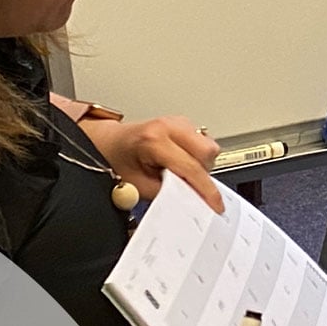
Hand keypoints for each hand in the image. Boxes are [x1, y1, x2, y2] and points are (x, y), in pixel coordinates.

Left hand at [80, 115, 222, 212]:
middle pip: (208, 151)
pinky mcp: (184, 123)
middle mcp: (170, 125)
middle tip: (189, 184)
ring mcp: (179, 121)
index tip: (215, 204)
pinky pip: (204, 141)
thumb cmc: (119, 161)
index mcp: (155, 140)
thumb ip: (166, 192)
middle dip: (204, 172)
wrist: (111, 143)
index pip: (191, 167)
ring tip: (181, 172)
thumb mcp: (138, 185)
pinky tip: (181, 162)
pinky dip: (198, 156)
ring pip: (209, 146)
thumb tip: (190, 198)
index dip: (205, 189)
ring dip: (201, 164)